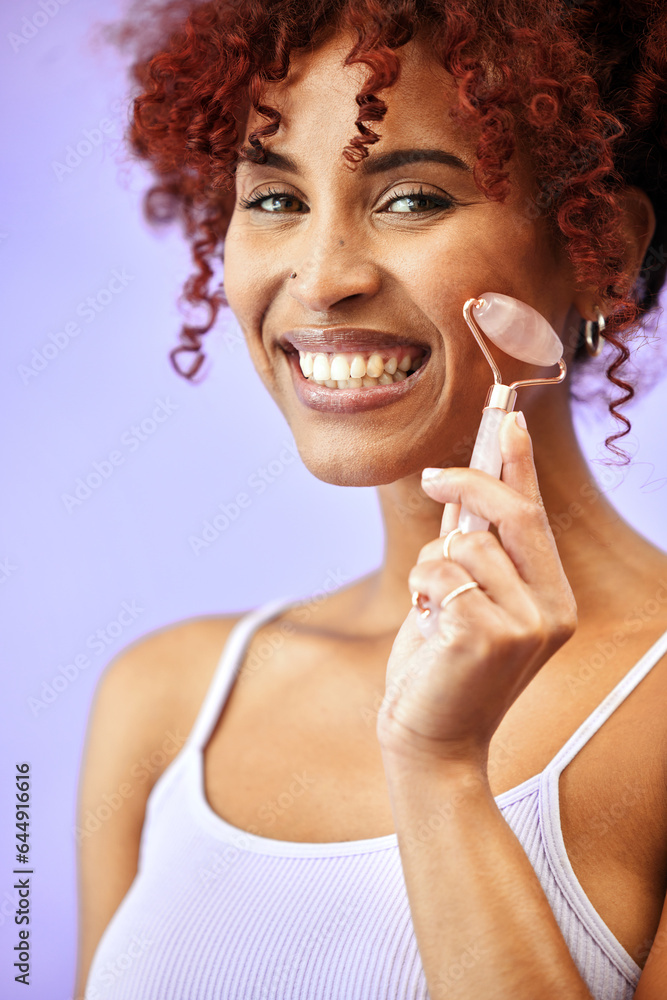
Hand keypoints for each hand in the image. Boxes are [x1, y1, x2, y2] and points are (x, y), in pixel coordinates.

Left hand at [376, 411, 577, 765]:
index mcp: (552, 597)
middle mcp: (552, 608)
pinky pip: (439, 569)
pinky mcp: (492, 633)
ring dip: (430, 565)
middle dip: (469, 482)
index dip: (520, 465)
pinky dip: (420, 586)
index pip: (537, 517)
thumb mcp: (462, 600)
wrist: (431, 740)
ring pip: (465, 542)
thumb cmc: (441, 667)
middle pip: (514, 514)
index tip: (508, 419)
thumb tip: (460, 488)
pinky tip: (427, 622)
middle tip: (430, 475)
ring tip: (431, 608)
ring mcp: (528, 623)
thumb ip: (470, 550)